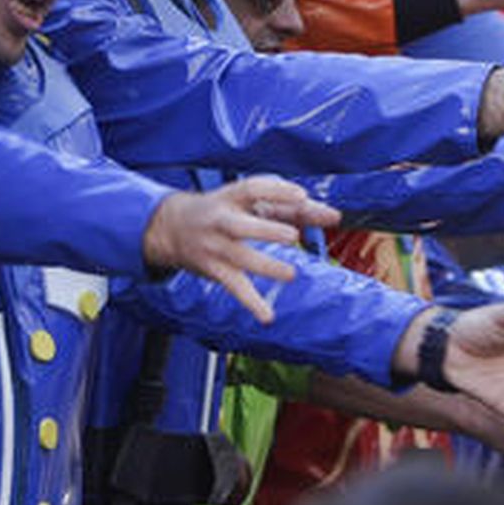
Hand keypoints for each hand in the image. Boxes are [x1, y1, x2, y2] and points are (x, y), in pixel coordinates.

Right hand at [141, 176, 339, 323]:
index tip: (301, 196)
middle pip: (242, 225)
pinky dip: (251, 302)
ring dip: (265, 266)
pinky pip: (234, 286)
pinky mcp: (215, 269)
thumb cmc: (223, 209)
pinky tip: (267, 316)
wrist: (170, 226)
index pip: (253, 188)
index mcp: (232, 196)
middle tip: (293, 235)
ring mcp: (216, 246)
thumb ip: (289, 207)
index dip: (276, 191)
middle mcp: (222, 220)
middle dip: (266, 230)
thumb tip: (333, 216)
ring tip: (290, 274)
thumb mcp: (248, 201)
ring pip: (239, 258)